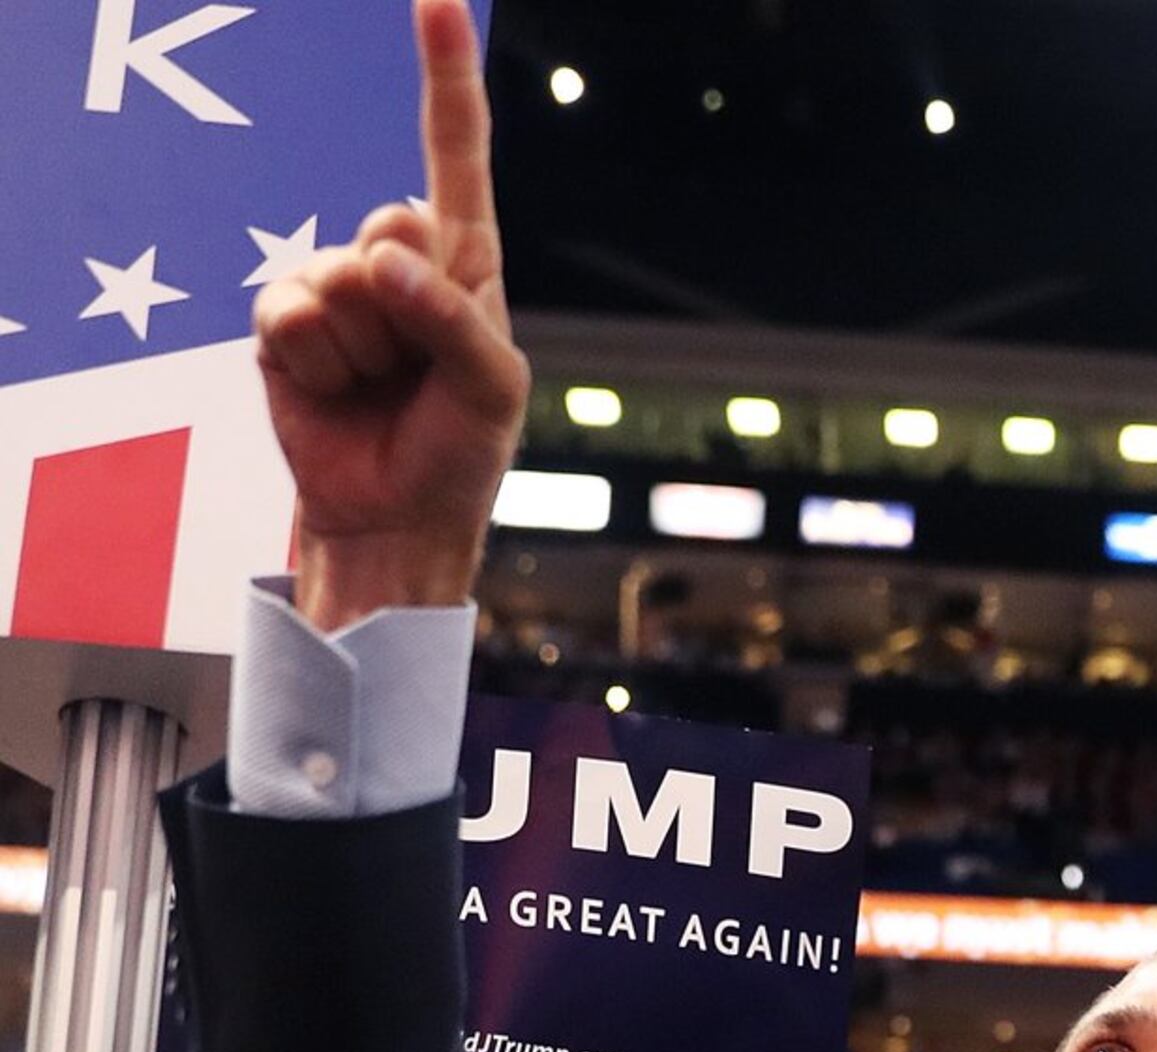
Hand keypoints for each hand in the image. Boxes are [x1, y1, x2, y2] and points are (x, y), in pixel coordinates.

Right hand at [254, 0, 527, 630]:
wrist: (395, 514)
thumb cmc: (460, 448)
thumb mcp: (492, 387)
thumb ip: (451, 317)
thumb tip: (378, 256)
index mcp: (463, 261)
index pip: (454, 153)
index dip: (445, 77)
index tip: (437, 0)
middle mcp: (397, 260)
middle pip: (390, 227)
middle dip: (408, 308)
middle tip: (417, 370)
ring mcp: (336, 285)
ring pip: (340, 279)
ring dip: (365, 349)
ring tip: (381, 388)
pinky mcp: (283, 320)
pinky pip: (292, 312)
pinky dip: (318, 361)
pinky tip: (335, 390)